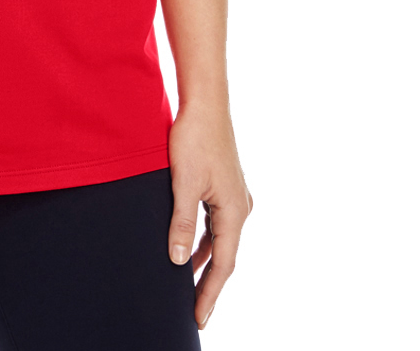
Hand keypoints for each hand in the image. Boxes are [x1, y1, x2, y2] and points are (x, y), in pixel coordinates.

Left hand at [166, 101, 252, 328]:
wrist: (205, 103)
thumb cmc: (194, 139)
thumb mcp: (183, 183)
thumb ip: (181, 223)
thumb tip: (178, 261)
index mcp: (234, 211)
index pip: (222, 264)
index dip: (209, 292)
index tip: (198, 317)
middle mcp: (241, 207)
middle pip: (224, 255)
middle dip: (209, 283)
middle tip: (194, 311)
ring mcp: (235, 196)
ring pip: (220, 239)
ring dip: (206, 261)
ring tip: (189, 287)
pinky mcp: (225, 186)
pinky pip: (216, 223)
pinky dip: (204, 240)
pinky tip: (189, 248)